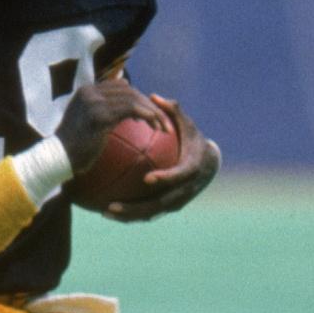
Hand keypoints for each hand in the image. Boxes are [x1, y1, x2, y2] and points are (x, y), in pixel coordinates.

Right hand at [54, 71, 159, 174]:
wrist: (56, 159)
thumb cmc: (72, 150)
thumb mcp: (84, 126)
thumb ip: (100, 115)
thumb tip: (122, 116)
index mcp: (86, 91)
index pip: (119, 86)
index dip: (137, 98)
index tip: (148, 114)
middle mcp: (89, 91)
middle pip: (129, 90)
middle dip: (150, 104)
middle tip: (162, 120)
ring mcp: (94, 101)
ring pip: (133, 97)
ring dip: (153, 112)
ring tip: (164, 127)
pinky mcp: (100, 114)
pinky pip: (132, 109)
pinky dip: (147, 116)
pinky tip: (155, 127)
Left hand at [103, 94, 219, 222]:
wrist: (209, 164)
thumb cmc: (192, 140)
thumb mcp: (187, 124)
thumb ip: (173, 111)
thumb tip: (154, 96)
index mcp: (192, 169)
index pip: (180, 176)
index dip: (166, 178)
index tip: (147, 178)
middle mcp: (185, 190)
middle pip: (160, 203)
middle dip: (136, 209)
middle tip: (111, 206)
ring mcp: (178, 201)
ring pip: (152, 213)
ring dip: (129, 216)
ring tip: (104, 212)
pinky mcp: (169, 207)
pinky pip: (148, 212)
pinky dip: (130, 214)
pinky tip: (107, 209)